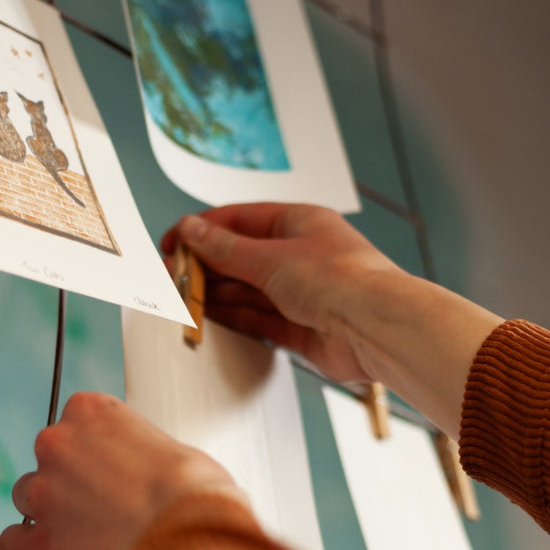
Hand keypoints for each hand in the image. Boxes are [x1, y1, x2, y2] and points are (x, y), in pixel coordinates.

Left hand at [0, 392, 245, 549]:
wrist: (187, 532)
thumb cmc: (192, 491)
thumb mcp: (168, 445)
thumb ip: (135, 451)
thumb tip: (141, 476)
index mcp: (89, 411)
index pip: (72, 423)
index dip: (89, 452)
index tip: (105, 469)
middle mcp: (57, 444)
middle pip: (46, 460)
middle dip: (66, 481)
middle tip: (98, 505)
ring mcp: (44, 494)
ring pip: (25, 498)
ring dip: (47, 513)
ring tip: (81, 534)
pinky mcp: (40, 542)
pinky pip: (13, 543)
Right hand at [162, 204, 405, 383]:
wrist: (378, 329)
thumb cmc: (343, 281)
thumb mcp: (272, 258)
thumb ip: (226, 249)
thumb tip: (192, 230)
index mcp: (298, 223)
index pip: (238, 220)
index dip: (200, 230)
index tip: (171, 244)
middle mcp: (300, 255)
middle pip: (240, 257)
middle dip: (205, 266)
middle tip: (172, 278)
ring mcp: (301, 293)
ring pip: (248, 291)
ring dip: (216, 295)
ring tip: (183, 300)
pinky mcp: (302, 328)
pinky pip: (259, 321)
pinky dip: (234, 319)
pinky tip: (210, 318)